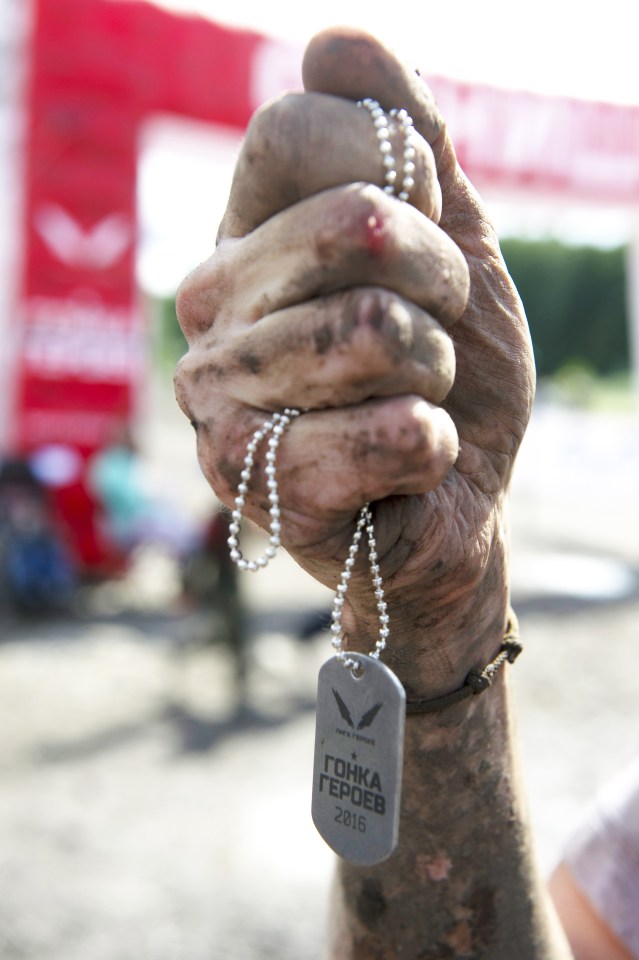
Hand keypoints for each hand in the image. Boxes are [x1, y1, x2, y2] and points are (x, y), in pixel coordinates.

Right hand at [174, 28, 533, 697]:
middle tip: (434, 334)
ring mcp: (219, 401)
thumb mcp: (449, 242)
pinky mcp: (258, 484)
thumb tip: (332, 43)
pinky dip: (431, 443)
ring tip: (414, 399)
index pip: (290, 131)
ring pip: (371, 331)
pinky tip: (408, 459)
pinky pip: (386, 431)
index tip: (425, 241)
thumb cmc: (443, 371)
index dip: (399, 177)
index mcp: (243, 239)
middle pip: (348, 225)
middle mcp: (209, 312)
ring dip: (435, 371)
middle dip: (439, 284)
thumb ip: (405, 141)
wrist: (457, 494)